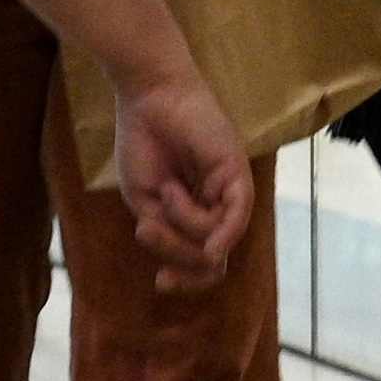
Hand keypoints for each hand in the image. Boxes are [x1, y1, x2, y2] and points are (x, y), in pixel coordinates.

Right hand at [107, 68, 253, 289]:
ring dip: (183, 225)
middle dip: (182, 260)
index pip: (203, 262)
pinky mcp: (238, 174)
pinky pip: (235, 217)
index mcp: (194, 214)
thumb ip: (169, 233)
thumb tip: (207, 259)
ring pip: (217, 240)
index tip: (159, 282)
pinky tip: (208, 245)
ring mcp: (230, 191)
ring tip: (166, 190)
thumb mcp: (145, 202)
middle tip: (147, 233)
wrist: (147, 98)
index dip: (186, 278)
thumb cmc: (142, 143)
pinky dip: (220, 234)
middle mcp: (217, 206)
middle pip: (212, 258)